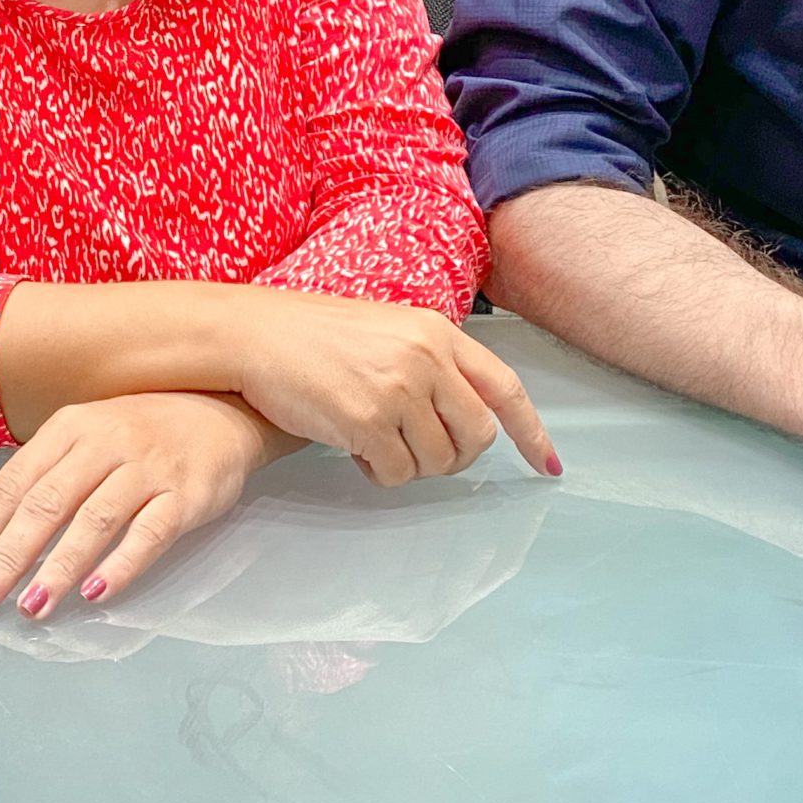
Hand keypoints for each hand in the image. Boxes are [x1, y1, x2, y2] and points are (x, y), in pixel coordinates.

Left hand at [0, 391, 276, 620]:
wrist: (224, 406)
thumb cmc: (141, 430)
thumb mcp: (76, 442)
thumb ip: (24, 481)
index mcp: (69, 430)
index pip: (11, 485)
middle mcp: (104, 445)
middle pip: (46, 504)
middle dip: (7, 557)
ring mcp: (147, 468)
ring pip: (95, 519)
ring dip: (60, 565)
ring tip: (32, 606)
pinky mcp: (186, 494)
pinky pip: (151, 531)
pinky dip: (123, 562)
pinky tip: (97, 592)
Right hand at [228, 290, 559, 484]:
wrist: (254, 333)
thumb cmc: (311, 334)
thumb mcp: (387, 330)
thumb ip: (431, 363)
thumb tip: (464, 416)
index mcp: (437, 332)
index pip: (506, 387)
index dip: (531, 431)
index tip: (547, 464)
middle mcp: (426, 358)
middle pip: (476, 437)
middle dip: (453, 458)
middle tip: (417, 452)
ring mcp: (398, 390)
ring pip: (436, 462)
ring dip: (408, 465)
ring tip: (372, 440)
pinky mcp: (366, 421)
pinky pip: (394, 473)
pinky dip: (376, 472)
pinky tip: (351, 446)